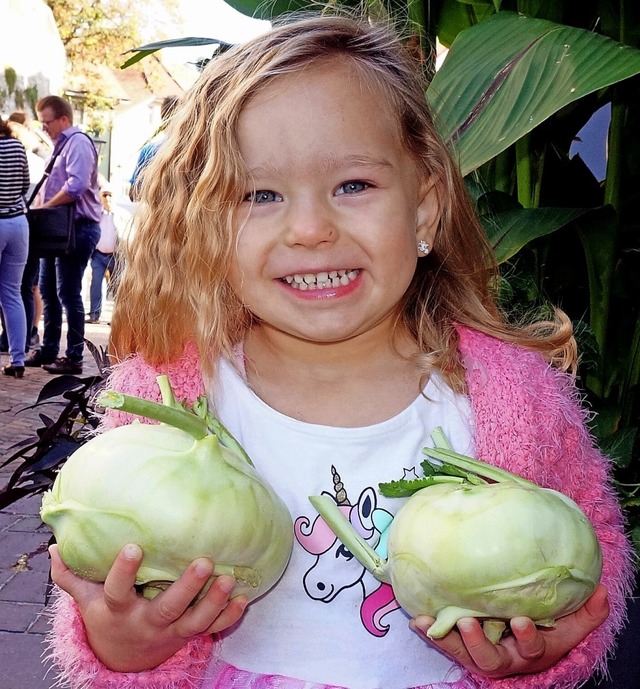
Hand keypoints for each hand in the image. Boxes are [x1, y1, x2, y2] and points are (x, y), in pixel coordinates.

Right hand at [50, 543, 248, 671]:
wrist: (123, 658)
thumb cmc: (106, 616)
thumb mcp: (86, 600)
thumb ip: (71, 575)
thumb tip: (56, 546)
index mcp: (119, 610)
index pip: (118, 591)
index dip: (124, 571)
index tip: (133, 546)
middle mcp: (147, 622)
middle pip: (168, 608)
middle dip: (187, 587)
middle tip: (204, 561)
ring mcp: (171, 632)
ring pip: (195, 621)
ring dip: (214, 602)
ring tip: (230, 579)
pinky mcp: (189, 636)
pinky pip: (211, 630)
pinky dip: (228, 617)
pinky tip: (244, 599)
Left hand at [411, 584, 608, 677]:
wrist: (523, 641)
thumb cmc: (546, 630)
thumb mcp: (567, 625)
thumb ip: (586, 612)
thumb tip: (601, 590)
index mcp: (530, 650)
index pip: (531, 648)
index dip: (527, 637)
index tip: (522, 621)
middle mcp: (503, 656)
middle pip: (489, 659)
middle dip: (477, 643)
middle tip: (466, 622)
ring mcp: (480, 652)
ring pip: (462, 654)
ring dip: (446, 639)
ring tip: (430, 622)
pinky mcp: (461, 646)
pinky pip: (444, 641)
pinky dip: (430, 631)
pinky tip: (417, 620)